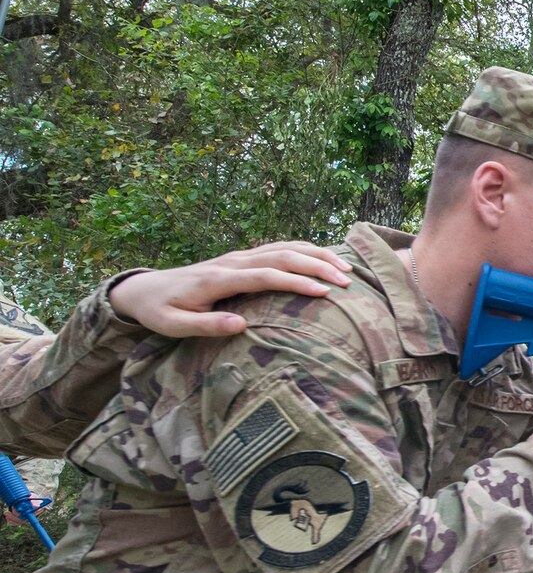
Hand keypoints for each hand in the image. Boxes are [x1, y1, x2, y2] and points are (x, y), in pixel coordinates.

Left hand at [108, 242, 352, 337]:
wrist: (145, 288)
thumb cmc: (160, 311)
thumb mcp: (173, 325)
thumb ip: (206, 325)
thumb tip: (241, 325)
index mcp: (219, 279)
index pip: (266, 275)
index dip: (297, 282)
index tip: (325, 293)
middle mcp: (233, 261)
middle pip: (283, 255)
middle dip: (318, 266)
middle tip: (346, 281)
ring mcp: (238, 256)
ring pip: (284, 247)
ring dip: (317, 255)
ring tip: (346, 269)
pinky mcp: (242, 257)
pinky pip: (278, 247)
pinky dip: (305, 249)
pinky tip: (325, 258)